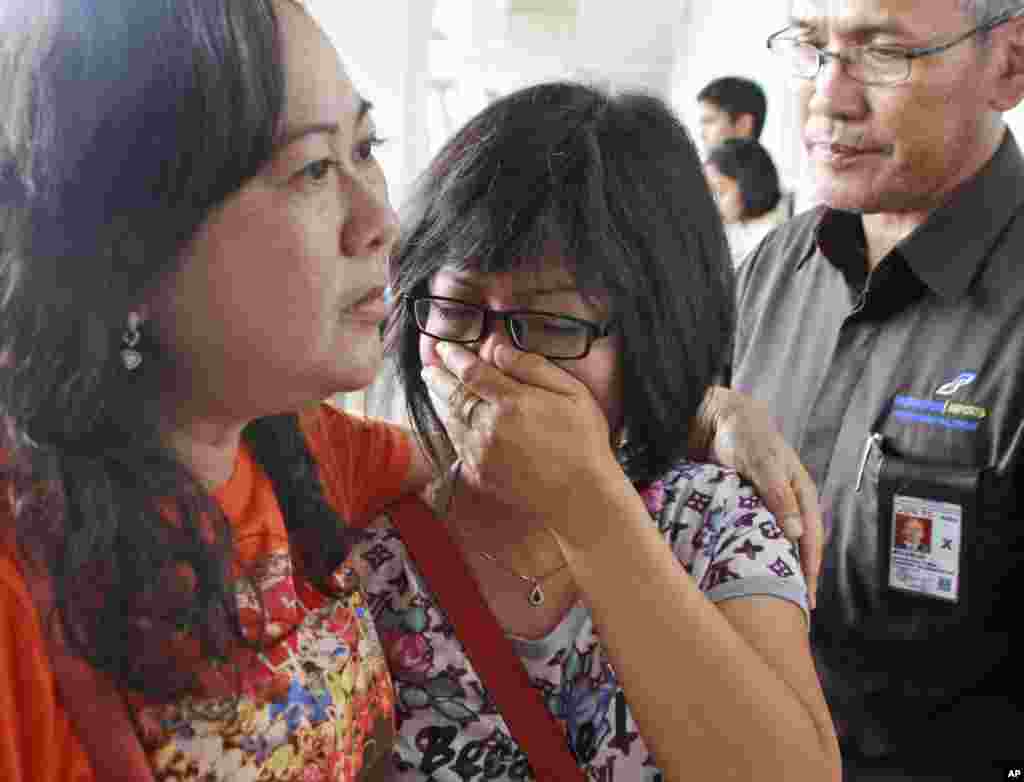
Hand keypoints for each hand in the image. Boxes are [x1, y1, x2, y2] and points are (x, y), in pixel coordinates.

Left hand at [421, 342, 624, 541]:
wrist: (581, 497)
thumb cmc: (583, 441)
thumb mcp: (571, 393)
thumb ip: (532, 367)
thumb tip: (498, 349)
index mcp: (512, 402)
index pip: (471, 372)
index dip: (454, 357)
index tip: (444, 347)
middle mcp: (489, 426)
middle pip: (453, 395)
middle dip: (438, 378)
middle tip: (429, 367)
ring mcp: (481, 452)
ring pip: (450, 419)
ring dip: (440, 401)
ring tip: (435, 388)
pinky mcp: (480, 473)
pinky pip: (456, 443)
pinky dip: (450, 426)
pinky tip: (452, 419)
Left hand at [693, 386, 823, 608]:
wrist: (715, 415)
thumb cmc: (742, 434)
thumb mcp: (761, 462)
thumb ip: (777, 495)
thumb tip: (796, 535)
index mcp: (800, 493)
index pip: (810, 540)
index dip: (810, 572)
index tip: (807, 601)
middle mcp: (786, 502)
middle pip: (794, 547)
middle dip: (793, 577)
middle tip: (789, 612)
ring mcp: (764, 505)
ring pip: (772, 544)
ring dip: (770, 568)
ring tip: (766, 600)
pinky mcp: (742, 505)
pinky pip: (748, 534)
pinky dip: (747, 554)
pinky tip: (738, 572)